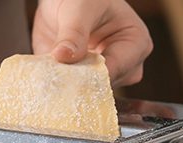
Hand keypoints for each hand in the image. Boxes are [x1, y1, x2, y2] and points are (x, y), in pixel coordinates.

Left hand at [32, 0, 152, 85]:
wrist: (63, 1)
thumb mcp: (79, 9)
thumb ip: (73, 32)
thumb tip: (64, 55)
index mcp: (136, 44)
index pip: (117, 69)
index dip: (94, 77)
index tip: (71, 79)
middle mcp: (124, 65)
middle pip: (104, 87)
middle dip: (80, 85)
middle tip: (57, 79)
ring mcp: (102, 75)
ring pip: (87, 93)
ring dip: (67, 88)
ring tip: (51, 78)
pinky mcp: (81, 82)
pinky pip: (70, 93)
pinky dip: (58, 89)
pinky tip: (46, 82)